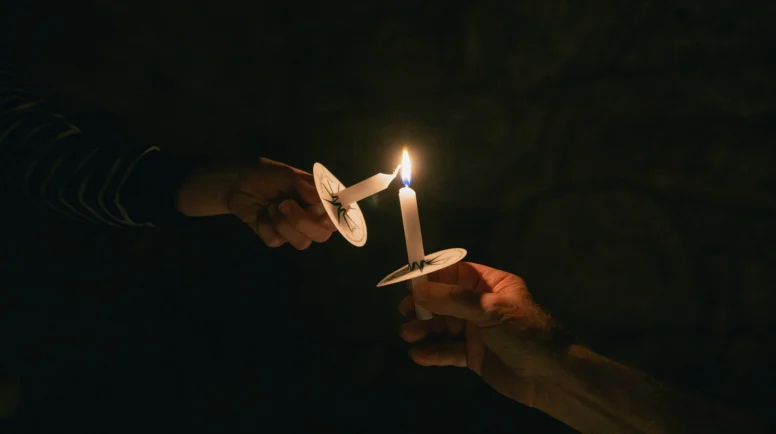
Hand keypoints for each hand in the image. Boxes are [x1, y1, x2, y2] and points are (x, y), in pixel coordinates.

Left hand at [176, 157, 335, 248]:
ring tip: (272, 207)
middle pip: (321, 235)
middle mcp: (310, 217)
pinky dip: (266, 226)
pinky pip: (276, 241)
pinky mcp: (275, 237)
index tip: (322, 213)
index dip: (334, 219)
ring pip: (301, 242)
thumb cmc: (267, 174)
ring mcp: (293, 229)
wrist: (238, 183)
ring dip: (284, 224)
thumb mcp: (287, 175)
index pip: (337, 215)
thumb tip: (321, 198)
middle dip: (303, 222)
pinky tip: (261, 215)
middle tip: (285, 204)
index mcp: (318, 201)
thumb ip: (305, 187)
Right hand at [398, 262, 567, 405]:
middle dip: (423, 304)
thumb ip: (454, 300)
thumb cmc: (525, 334)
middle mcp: (482, 305)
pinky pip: (448, 350)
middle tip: (403, 309)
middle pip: (445, 299)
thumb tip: (419, 289)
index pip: (455, 273)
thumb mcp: (490, 311)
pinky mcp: (474, 356)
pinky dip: (433, 352)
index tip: (408, 281)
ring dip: (424, 328)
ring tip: (407, 334)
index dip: (431, 276)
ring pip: (443, 325)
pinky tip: (418, 354)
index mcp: (491, 285)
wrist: (551, 377)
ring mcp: (477, 331)